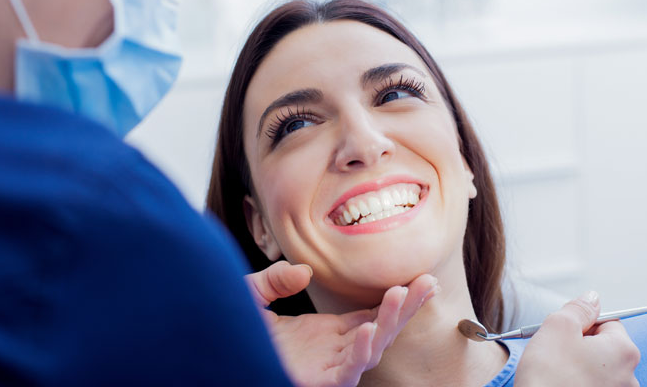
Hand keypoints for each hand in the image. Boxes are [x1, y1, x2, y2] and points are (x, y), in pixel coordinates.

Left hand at [246, 261, 438, 386]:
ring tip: (402, 294)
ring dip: (389, 322)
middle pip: (381, 328)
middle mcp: (333, 350)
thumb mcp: (253, 295)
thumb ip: (275, 280)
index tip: (420, 278)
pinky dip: (360, 351)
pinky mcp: (319, 382)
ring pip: (371, 348)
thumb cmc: (235, 332)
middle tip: (430, 282)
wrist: (216, 355)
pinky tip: (367, 329)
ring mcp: (328, 367)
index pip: (371, 313)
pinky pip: (347, 370)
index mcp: (327, 333)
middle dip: (407, 307)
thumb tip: (304, 271)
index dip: (395, 298)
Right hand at [515, 291, 640, 386]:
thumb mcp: (558, 326)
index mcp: (623, 350)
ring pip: (595, 367)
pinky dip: (575, 382)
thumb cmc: (548, 376)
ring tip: (554, 370)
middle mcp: (628, 376)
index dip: (582, 322)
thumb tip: (591, 298)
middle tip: (555, 349)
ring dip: (575, 364)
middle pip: (603, 345)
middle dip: (578, 343)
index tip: (564, 330)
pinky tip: (558, 383)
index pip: (607, 321)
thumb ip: (578, 308)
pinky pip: (590, 384)